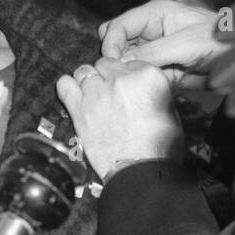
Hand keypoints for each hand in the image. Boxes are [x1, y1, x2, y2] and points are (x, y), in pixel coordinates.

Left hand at [57, 57, 182, 180]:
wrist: (140, 171)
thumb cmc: (159, 148)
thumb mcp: (170, 112)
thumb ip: (153, 92)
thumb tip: (143, 88)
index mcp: (148, 77)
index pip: (132, 62)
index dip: (128, 75)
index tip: (127, 87)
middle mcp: (121, 79)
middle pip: (106, 63)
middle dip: (107, 76)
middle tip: (110, 93)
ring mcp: (97, 93)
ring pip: (84, 71)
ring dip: (87, 81)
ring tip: (93, 95)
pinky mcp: (79, 109)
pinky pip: (64, 85)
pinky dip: (67, 87)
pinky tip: (73, 94)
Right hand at [100, 0, 221, 88]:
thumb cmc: (221, 41)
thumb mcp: (186, 44)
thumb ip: (153, 52)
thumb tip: (122, 62)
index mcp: (154, 14)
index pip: (117, 26)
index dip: (111, 45)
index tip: (112, 65)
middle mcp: (150, 29)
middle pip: (115, 40)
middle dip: (115, 57)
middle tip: (123, 72)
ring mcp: (154, 49)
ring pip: (126, 59)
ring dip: (129, 70)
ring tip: (141, 79)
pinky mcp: (161, 66)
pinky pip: (141, 74)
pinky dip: (142, 80)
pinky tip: (154, 83)